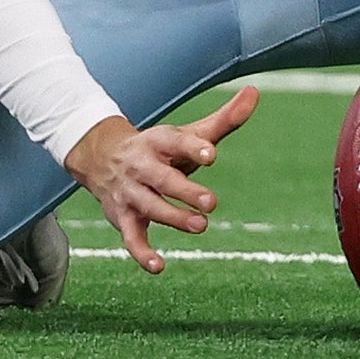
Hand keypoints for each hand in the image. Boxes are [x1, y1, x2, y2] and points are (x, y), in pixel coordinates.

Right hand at [66, 86, 259, 273]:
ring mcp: (131, 193)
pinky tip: (159, 266)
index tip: (213, 154)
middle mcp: (142, 167)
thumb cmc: (160, 148)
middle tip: (212, 202)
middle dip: (186, 191)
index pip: (176, 143)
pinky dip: (141, 253)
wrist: (103, 157)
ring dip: (174, 218)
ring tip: (201, 226)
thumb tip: (256, 92)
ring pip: (150, 207)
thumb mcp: (188, 133)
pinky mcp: (124, 218)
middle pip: (163, 179)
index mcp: (160, 142)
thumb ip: (225, 119)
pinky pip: (130, 237)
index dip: (194, 148)